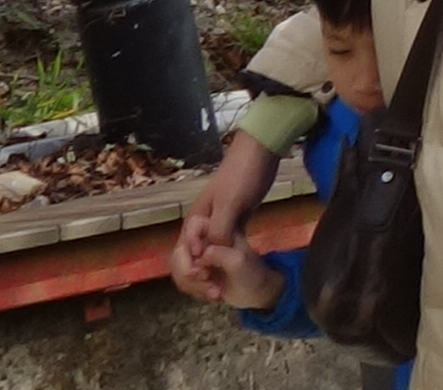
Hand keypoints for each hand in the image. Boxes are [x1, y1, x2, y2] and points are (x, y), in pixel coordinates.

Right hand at [169, 143, 268, 302]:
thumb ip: (219, 230)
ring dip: (208, 275)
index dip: (191, 272)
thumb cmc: (243, 174)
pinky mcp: (232, 223)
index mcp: (194, 221)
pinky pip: (219, 250)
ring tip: (221, 290)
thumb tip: (210, 256)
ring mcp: (215, 225)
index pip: (182, 256)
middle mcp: (200, 225)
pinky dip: (221, 263)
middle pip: (188, 261)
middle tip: (216, 292)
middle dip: (196, 279)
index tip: (209, 280)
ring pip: (204, 258)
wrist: (260, 151)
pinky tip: (230, 274)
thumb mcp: (230, 202)